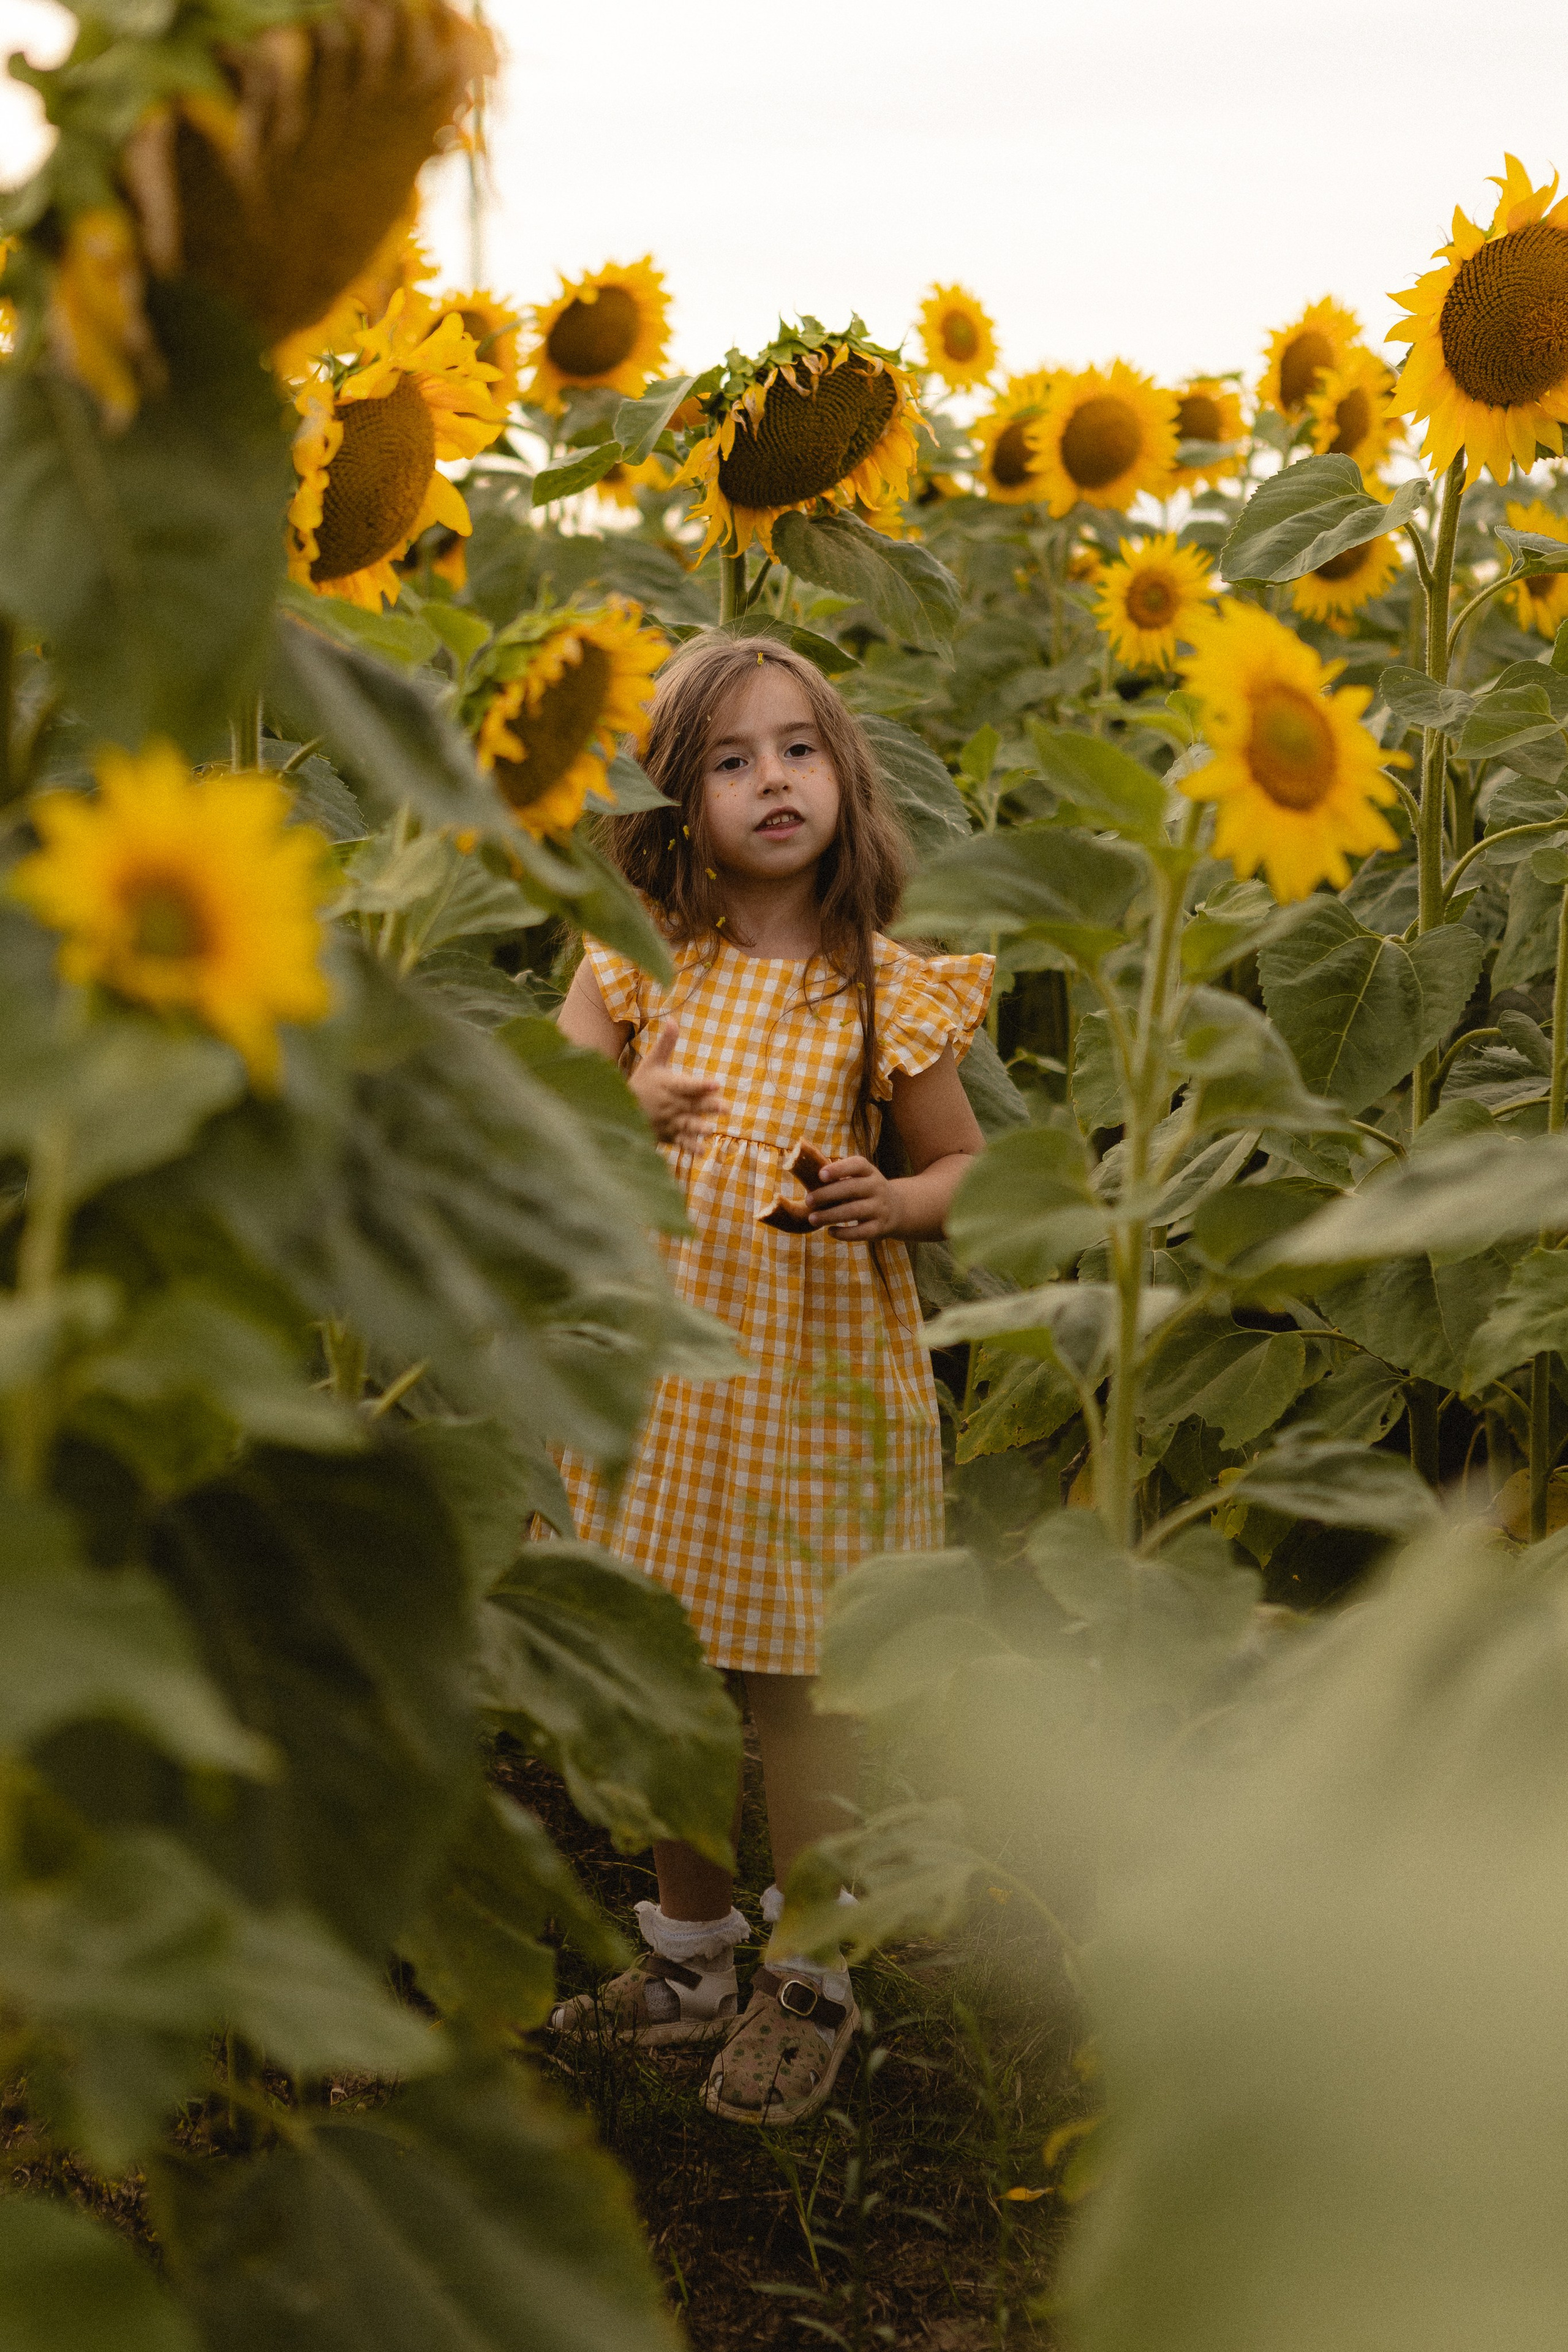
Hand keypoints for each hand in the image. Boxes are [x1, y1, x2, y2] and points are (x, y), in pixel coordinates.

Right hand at [630, 1021, 727, 1147]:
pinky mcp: (669, 1135)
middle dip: (708, 1107)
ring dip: (698, 1128)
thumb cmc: (642, 1083)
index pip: (687, 1084)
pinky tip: (701, 1151)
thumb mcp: (652, 1062)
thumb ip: (666, 1043)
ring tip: (710, 1130)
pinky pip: (679, 1142)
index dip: (701, 1085)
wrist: (620, 1109)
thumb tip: (673, 1019)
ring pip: (686, 1125)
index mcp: (669, 1085)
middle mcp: (670, 1104)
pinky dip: (689, 1148)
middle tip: (726, 1108)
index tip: (716, 1084)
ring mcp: (670, 1121)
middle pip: (692, 1105)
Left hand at [807, 1155, 899, 1240]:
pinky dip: (844, 1233)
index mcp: (870, 1172)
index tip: (820, 1175)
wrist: (897, 1209)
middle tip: (808, 1200)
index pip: (857, 1165)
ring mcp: (880, 1208)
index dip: (839, 1169)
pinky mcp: (880, 1228)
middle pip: (852, 1188)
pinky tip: (830, 1231)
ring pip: (854, 1211)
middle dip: (827, 1194)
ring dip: (830, 1215)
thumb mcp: (860, 1178)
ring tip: (812, 1218)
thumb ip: (840, 1176)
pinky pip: (861, 1232)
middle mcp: (877, 1188)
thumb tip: (808, 1175)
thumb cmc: (866, 1190)